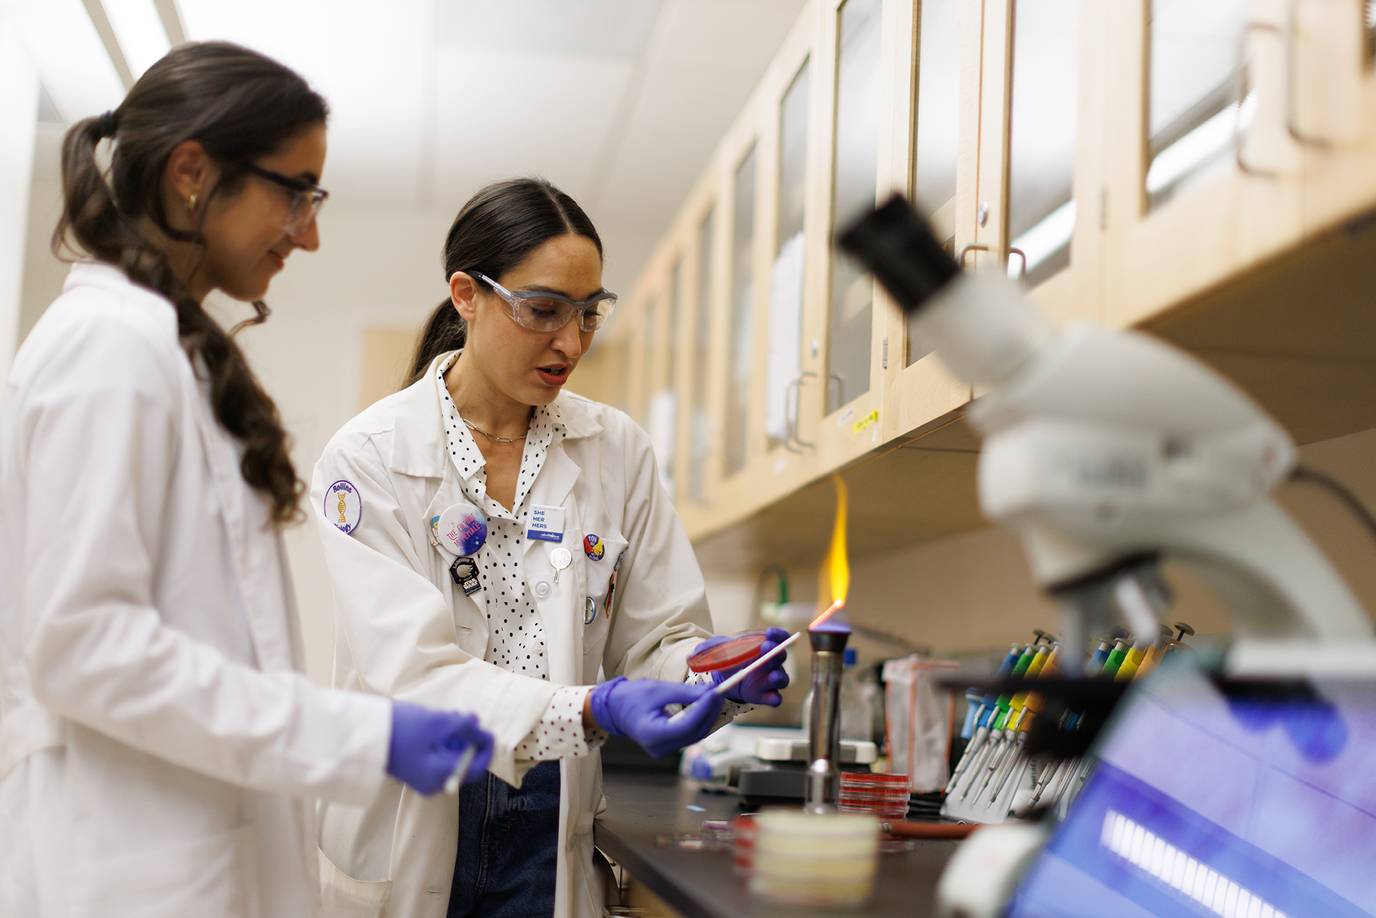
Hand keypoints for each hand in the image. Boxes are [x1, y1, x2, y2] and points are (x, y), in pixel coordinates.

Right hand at [387, 702, 493, 794]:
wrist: (363, 733)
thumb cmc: (401, 729)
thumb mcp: (438, 723)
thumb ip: (464, 726)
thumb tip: (480, 727)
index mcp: (441, 776)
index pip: (476, 767)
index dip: (485, 748)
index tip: (486, 729)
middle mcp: (434, 783)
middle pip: (463, 762)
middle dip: (469, 739)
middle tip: (466, 718)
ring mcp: (423, 777)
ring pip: (450, 757)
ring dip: (456, 737)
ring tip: (451, 717)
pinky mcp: (414, 769)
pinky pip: (438, 757)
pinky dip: (443, 742)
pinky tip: (439, 725)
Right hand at [588, 677, 724, 756]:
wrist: (614, 709)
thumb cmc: (631, 697)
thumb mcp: (658, 690)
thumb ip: (684, 693)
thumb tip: (709, 693)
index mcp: (653, 735)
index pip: (687, 725)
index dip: (705, 709)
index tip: (716, 692)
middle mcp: (660, 748)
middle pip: (695, 732)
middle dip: (710, 712)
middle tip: (720, 692)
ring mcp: (665, 749)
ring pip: (695, 735)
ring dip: (708, 716)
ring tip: (715, 697)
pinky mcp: (668, 745)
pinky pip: (690, 735)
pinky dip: (700, 721)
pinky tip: (706, 707)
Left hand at [695, 627, 790, 705]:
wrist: (723, 678)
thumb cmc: (724, 659)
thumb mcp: (714, 650)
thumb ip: (706, 649)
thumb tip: (691, 655)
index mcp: (761, 646)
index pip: (777, 637)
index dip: (777, 634)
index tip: (769, 633)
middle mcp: (769, 662)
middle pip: (780, 656)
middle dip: (775, 651)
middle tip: (766, 648)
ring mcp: (768, 680)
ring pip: (782, 678)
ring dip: (779, 677)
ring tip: (772, 676)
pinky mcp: (764, 696)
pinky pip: (775, 698)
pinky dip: (774, 698)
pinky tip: (770, 698)